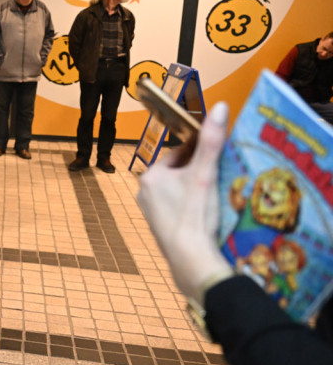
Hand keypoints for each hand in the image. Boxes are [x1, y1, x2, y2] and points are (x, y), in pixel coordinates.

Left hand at [136, 103, 233, 307]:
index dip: (200, 153)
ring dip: (192, 191)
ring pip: (176, 192)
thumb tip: (220, 107)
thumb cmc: (195, 213)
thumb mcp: (206, 174)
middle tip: (219, 177)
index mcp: (151, 175)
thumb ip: (212, 141)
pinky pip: (175, 210)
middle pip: (177, 173)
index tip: (217, 156)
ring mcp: (149, 211)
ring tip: (214, 197)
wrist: (189, 257)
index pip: (179, 154)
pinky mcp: (157, 228)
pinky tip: (204, 216)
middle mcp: (143, 191)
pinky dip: (188, 209)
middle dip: (196, 173)